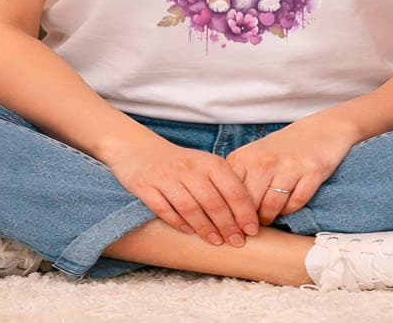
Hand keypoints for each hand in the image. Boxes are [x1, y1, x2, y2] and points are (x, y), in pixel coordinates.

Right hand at [103, 138, 258, 246]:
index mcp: (209, 162)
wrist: (140, 150)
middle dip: (228, 226)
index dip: (244, 213)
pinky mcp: (145, 186)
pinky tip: (189, 232)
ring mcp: (166, 177)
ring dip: (205, 228)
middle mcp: (189, 168)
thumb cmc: (182, 164)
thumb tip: (247, 216)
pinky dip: (178, 223)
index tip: (252, 230)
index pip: (233, 190)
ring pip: (190, 208)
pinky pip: (164, 210)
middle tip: (237, 242)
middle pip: (213, 202)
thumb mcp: (206, 165)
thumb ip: (224, 184)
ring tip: (216, 241)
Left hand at [225, 115, 359, 225]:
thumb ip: (237, 181)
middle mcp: (263, 160)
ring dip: (270, 217)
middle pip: (249, 205)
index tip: (233, 227)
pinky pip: (295, 203)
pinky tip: (288, 204)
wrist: (320, 130)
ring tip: (269, 216)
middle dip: (250, 221)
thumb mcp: (251, 158)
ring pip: (271, 207)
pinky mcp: (311, 171)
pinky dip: (290, 209)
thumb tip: (224, 214)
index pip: (229, 195)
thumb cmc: (280, 150)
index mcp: (243, 157)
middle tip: (252, 227)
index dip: (230, 215)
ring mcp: (288, 165)